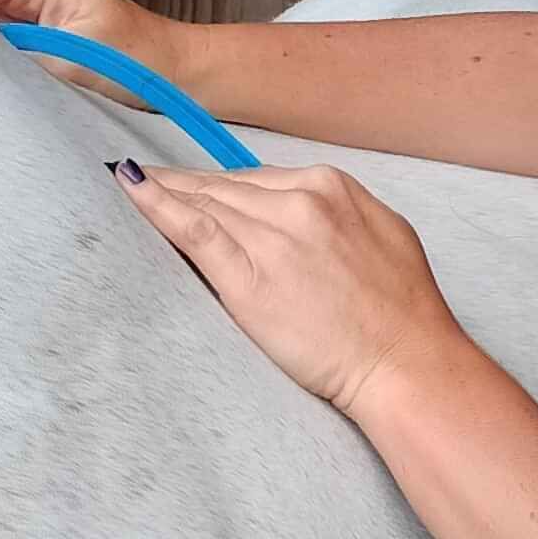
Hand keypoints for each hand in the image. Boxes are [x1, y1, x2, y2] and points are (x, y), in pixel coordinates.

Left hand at [122, 162, 467, 418]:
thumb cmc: (404, 312)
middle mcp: (299, 201)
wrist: (406, 362)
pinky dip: (158, 205)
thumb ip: (340, 214)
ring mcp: (271, 237)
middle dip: (186, 183)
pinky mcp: (247, 277)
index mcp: (331, 188)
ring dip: (165, 189)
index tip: (195, 184)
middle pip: (226, 188)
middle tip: (146, 176)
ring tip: (134, 182)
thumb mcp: (382, 234)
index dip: (220, 185)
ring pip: (205, 202)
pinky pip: (194, 229)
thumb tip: (306, 209)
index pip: (257, 181)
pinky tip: (132, 188)